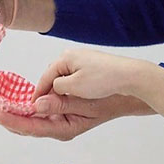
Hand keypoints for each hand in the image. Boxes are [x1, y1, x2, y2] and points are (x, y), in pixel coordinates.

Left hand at [0, 78, 153, 140]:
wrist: (125, 95)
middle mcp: (54, 126)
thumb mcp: (84, 102)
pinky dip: (17, 98)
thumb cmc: (106, 98)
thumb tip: (35, 104)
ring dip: (4, 102)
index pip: (28, 126)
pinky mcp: (55, 109)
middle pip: (19, 122)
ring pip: (22, 115)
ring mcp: (54, 119)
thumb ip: (59, 103)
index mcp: (61, 128)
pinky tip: (5, 89)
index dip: (7, 118)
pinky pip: (32, 107)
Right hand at [33, 49, 151, 100]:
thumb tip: (46, 93)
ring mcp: (83, 59)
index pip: (45, 77)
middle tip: (47, 107)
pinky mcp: (93, 65)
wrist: (130, 75)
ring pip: (66, 78)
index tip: (33, 107)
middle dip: (50, 92)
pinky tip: (76, 96)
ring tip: (61, 104)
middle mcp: (72, 55)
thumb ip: (57, 89)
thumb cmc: (104, 78)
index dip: (39, 94)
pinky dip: (73, 87)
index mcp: (65, 58)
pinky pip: (76, 77)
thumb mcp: (75, 87)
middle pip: (54, 76)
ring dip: (63, 90)